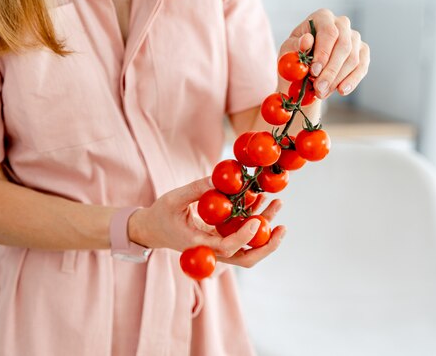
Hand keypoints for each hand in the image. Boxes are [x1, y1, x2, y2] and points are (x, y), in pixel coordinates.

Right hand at [128, 177, 286, 267]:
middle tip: (282, 227)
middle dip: (267, 245)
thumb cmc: (161, 214)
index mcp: (199, 245)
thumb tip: (222, 177)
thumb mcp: (174, 198)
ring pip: (248, 248)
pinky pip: (242, 234)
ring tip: (277, 203)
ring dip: (265, 229)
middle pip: (245, 258)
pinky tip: (263, 201)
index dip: (244, 237)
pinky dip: (255, 220)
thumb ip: (197, 189)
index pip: (227, 248)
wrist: (153, 229)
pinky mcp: (222, 239)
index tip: (256, 221)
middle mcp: (212, 251)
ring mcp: (219, 247)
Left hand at [278, 9, 369, 98]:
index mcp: (322, 17)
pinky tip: (341, 91)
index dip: (323, 53)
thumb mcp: (287, 51)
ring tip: (321, 93)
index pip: (329, 32)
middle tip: (318, 89)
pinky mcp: (362, 52)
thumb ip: (295, 46)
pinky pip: (362, 67)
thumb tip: (307, 41)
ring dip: (337, 80)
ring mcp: (354, 37)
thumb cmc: (294, 56)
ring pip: (353, 59)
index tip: (314, 72)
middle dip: (330, 71)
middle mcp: (342, 23)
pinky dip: (352, 81)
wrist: (304, 69)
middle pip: (343, 46)